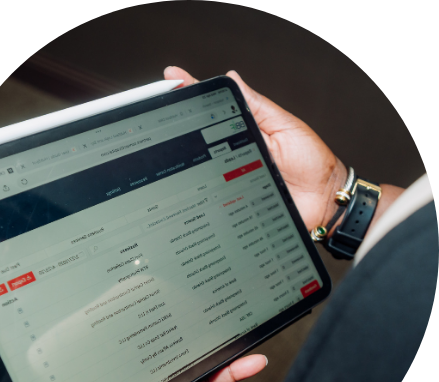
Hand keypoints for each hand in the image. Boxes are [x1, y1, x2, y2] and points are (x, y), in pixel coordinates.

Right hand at [164, 66, 347, 233]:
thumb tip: (233, 78)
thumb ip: (258, 107)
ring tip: (165, 138)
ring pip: (198, 166)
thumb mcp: (284, 127)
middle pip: (198, 137)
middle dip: (176, 122)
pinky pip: (209, 194)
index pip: (213, 109)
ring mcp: (229, 177)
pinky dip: (195, 189)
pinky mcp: (230, 200)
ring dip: (182, 156)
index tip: (172, 80)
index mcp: (245, 131)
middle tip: (160, 105)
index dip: (192, 93)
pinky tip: (180, 179)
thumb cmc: (311, 163)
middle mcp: (232, 153)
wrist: (323, 201)